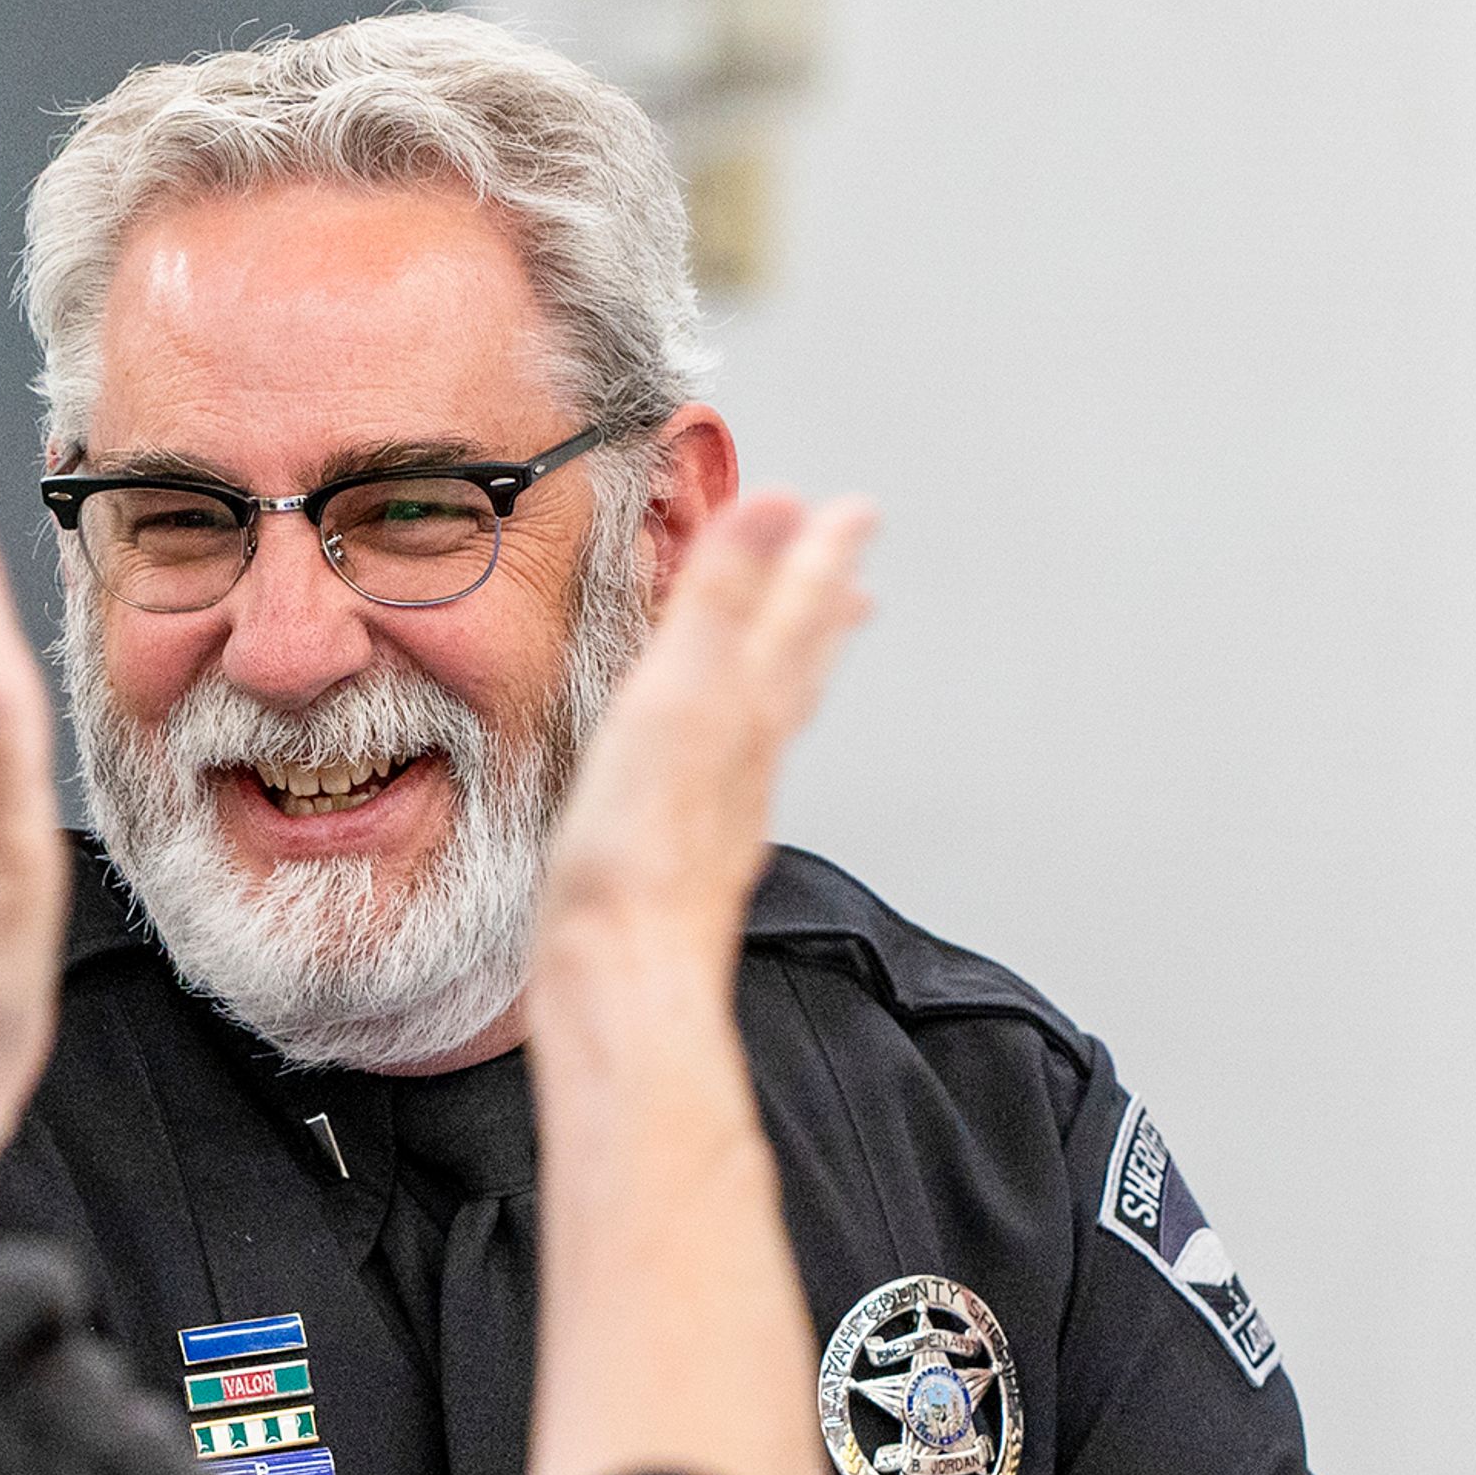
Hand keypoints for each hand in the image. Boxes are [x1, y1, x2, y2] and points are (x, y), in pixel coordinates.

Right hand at [537, 489, 874, 975]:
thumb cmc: (640, 850)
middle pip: (796, 665)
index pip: (792, 609)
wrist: (624, 967)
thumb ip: (718, 602)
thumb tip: (775, 507)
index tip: (850, 509)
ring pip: (772, 716)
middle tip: (851, 571)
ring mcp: (722, 803)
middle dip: (820, 609)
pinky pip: (730, 764)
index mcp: (744, 705)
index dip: (816, 554)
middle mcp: (747, 752)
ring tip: (810, 647)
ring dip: (792, 670)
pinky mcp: (684, 846)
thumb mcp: (675, 697)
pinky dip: (742, 732)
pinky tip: (729, 751)